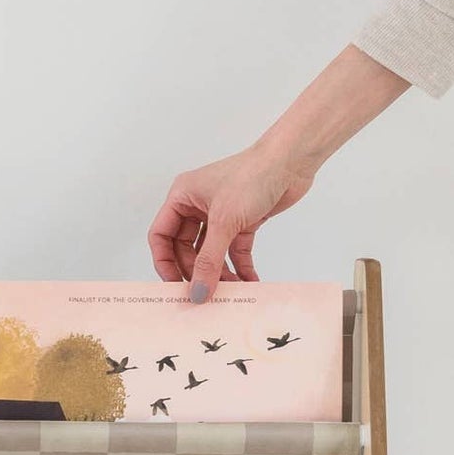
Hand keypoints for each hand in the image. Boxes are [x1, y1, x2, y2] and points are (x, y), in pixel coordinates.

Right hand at [146, 47, 409, 301]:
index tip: (175, 285)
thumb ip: (209, 262)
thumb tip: (198, 294)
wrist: (292, 160)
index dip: (164, 262)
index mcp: (182, 197)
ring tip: (231, 291)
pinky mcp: (241, 221)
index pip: (161, 235)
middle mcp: (197, 205)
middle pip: (186, 249)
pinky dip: (240, 267)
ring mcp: (220, 215)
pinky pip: (234, 251)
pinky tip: (249, 282)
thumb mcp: (224, 222)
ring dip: (219, 273)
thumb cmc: (253, 175)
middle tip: (204, 293)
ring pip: (211, 253)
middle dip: (196, 271)